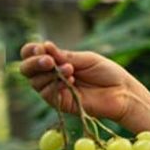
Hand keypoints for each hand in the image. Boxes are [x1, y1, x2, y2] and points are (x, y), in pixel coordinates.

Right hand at [19, 41, 139, 121]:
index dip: (31, 51)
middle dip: (33, 62)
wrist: (122, 91)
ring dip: (49, 73)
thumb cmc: (107, 73)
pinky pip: (47, 94)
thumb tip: (44, 46)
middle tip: (49, 60)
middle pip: (26, 69)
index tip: (40, 47)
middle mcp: (52, 75)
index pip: (32, 54)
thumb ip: (65, 56)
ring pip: (35, 82)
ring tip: (70, 69)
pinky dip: (55, 85)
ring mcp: (55, 90)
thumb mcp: (85, 59)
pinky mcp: (61, 104)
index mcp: (57, 61)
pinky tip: (71, 80)